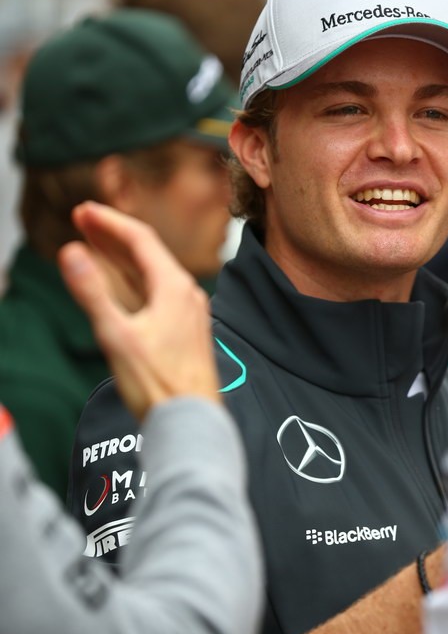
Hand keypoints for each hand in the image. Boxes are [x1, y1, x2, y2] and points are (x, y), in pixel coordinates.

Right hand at [58, 202, 219, 419]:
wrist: (191, 422)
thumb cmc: (158, 385)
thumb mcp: (116, 337)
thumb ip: (92, 293)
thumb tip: (70, 252)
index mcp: (174, 287)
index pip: (140, 238)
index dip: (108, 222)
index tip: (82, 210)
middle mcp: (187, 294)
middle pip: (147, 252)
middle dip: (112, 234)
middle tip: (82, 219)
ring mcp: (189, 313)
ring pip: (152, 273)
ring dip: (122, 257)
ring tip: (95, 244)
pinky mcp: (186, 331)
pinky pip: (158, 292)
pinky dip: (135, 280)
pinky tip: (123, 286)